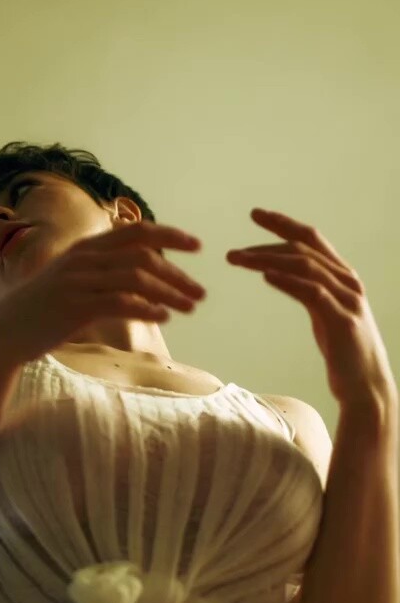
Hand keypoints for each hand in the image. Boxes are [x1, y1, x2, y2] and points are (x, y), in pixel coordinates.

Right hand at [0, 220, 205, 367]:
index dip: (170, 235)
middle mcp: (84, 259)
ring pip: (137, 278)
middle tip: (200, 293)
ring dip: (169, 293)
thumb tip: (137, 276)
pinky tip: (164, 318)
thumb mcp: (70, 281)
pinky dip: (146, 308)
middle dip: (177, 273)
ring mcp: (79, 281)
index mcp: (86, 248)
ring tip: (189, 308)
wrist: (4, 333)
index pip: (137, 232)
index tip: (197, 246)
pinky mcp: (75, 306)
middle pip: (144, 255)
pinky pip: (120, 302)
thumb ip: (100, 273)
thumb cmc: (40, 312)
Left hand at [227, 208, 396, 408]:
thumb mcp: (323, 314)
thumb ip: (307, 291)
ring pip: (305, 266)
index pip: (312, 239)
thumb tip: (277, 274)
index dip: (284, 224)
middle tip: (236, 243)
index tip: (255, 215)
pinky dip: (288, 281)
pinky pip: (313, 293)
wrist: (366, 388)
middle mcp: (348, 282)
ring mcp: (348, 300)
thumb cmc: (343, 353)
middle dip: (269, 240)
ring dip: (268, 259)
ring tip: (239, 261)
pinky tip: (265, 276)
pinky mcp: (343, 320)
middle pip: (305, 247)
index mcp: (342, 277)